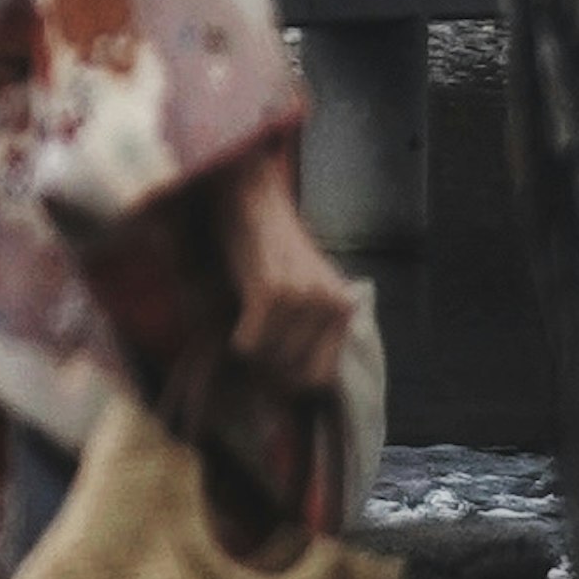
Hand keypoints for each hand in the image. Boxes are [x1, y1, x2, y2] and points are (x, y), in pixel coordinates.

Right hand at [212, 144, 360, 399]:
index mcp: (343, 307)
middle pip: (295, 372)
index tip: (273, 375)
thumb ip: (312, 325)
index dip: (294, 383)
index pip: (323, 377)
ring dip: (252, 355)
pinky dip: (237, 341)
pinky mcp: (270, 290)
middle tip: (254, 355)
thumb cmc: (274, 243)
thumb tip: (291, 382)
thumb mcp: (307, 286)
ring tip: (245, 331)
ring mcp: (301, 298)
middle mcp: (329, 305)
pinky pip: (249, 344)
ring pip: (270, 360)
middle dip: (270, 372)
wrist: (252, 195)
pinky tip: (235, 322)